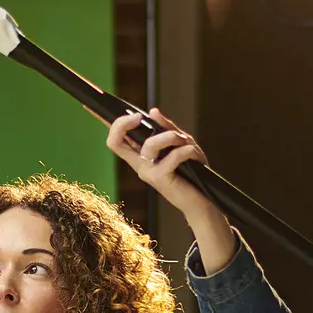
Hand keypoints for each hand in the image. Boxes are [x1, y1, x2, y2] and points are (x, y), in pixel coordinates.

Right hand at [105, 110, 235, 272]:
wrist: (200, 202)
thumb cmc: (191, 173)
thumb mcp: (180, 145)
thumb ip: (167, 128)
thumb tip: (152, 111)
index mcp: (139, 157)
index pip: (116, 140)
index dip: (111, 124)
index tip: (123, 112)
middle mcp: (139, 165)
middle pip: (115, 142)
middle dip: (122, 123)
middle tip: (138, 117)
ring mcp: (147, 173)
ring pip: (150, 144)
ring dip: (172, 136)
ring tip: (186, 141)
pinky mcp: (160, 179)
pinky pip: (173, 156)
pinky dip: (188, 150)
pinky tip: (195, 155)